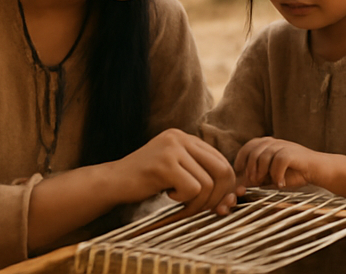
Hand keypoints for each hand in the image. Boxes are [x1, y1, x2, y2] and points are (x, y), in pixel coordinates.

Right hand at [112, 128, 236, 217]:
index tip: (219, 204)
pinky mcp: (164, 164)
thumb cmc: (146, 181)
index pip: (222, 160)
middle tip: (205, 209)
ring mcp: (171, 149)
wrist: (113, 182)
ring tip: (181, 203)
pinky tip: (168, 196)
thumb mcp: (177, 172)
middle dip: (219, 196)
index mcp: (184, 137)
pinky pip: (193, 189)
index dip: (226, 186)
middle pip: (222, 170)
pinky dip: (184, 201)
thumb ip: (202, 178)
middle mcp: (179, 138)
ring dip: (199, 203)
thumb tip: (232, 200)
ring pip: (208, 184)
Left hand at [234, 137, 325, 192]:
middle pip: (253, 152)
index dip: (241, 159)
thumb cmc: (294, 173)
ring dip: (263, 172)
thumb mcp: (272, 175)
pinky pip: (278, 161)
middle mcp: (273, 142)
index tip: (240, 172)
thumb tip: (241, 185)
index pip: (248, 147)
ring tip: (268, 182)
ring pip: (264, 156)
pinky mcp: (291, 152)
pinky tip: (280, 183)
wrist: (317, 170)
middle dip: (251, 168)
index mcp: (267, 144)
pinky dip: (277, 174)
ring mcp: (282, 146)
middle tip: (255, 181)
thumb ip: (258, 178)